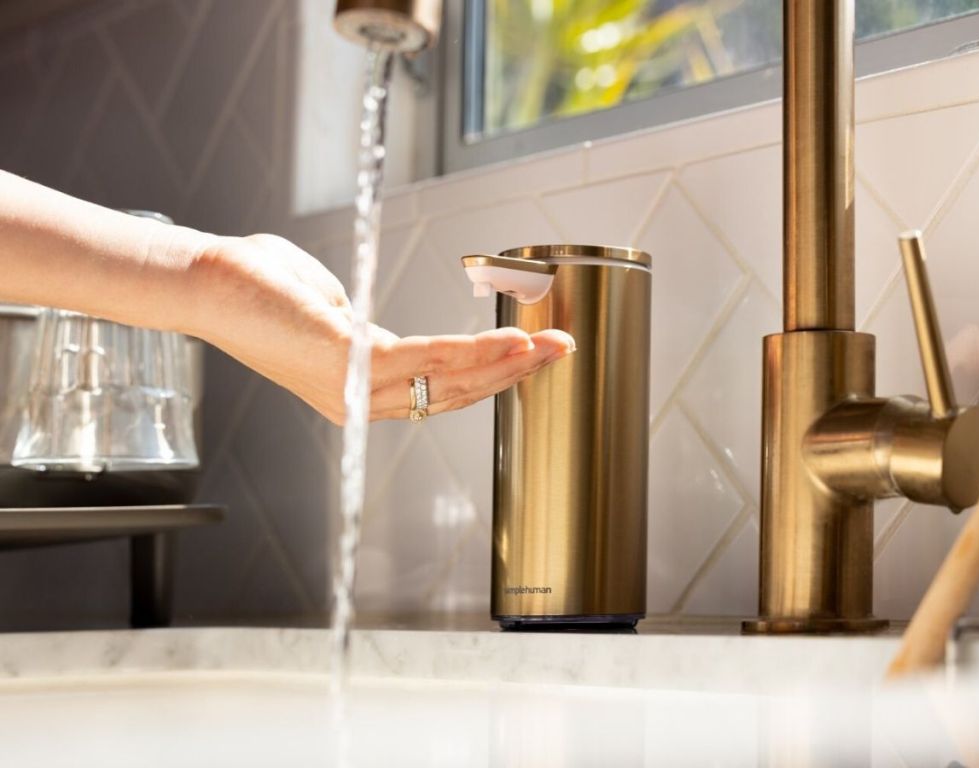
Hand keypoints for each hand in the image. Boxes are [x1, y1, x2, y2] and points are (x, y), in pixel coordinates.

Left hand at [186, 233, 574, 423]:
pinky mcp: (350, 362)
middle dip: (513, 372)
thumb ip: (358, 321)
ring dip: (507, 363)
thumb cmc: (261, 288)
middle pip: (454, 393)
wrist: (210, 282)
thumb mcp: (327, 308)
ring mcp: (356, 387)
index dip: (489, 376)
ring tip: (551, 347)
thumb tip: (365, 312)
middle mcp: (362, 399)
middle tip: (561, 352)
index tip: (530, 355)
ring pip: (449, 381)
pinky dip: (473, 350)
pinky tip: (509, 341)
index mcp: (360, 387)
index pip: (438, 390)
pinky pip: (426, 359)